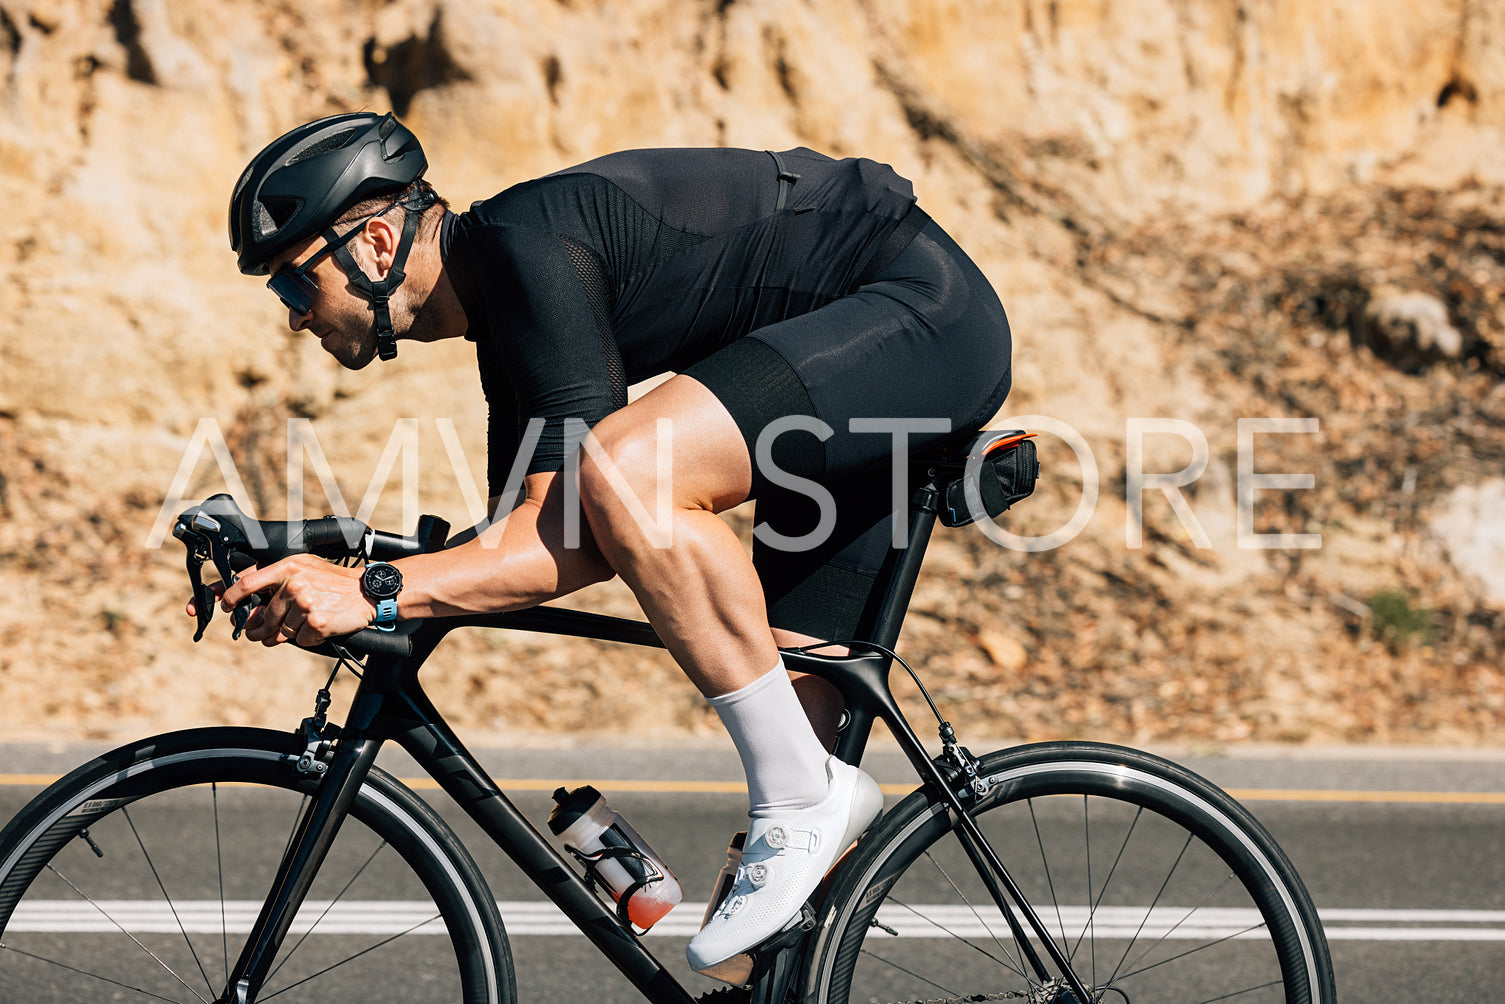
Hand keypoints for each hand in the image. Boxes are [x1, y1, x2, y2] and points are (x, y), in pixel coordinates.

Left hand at [218, 555, 374, 646]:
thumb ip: (275, 577)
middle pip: (263, 616)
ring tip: (297, 628)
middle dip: (258, 629)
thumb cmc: (333, 581)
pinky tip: (317, 628)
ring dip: (284, 636)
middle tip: (258, 633)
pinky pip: (299, 640)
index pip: (246, 583)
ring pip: (280, 631)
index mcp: (287, 567)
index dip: (230, 598)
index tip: (227, 607)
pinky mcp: (316, 623)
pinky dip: (306, 639)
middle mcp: (294, 584)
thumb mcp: (304, 567)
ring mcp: (305, 604)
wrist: (366, 592)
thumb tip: (246, 595)